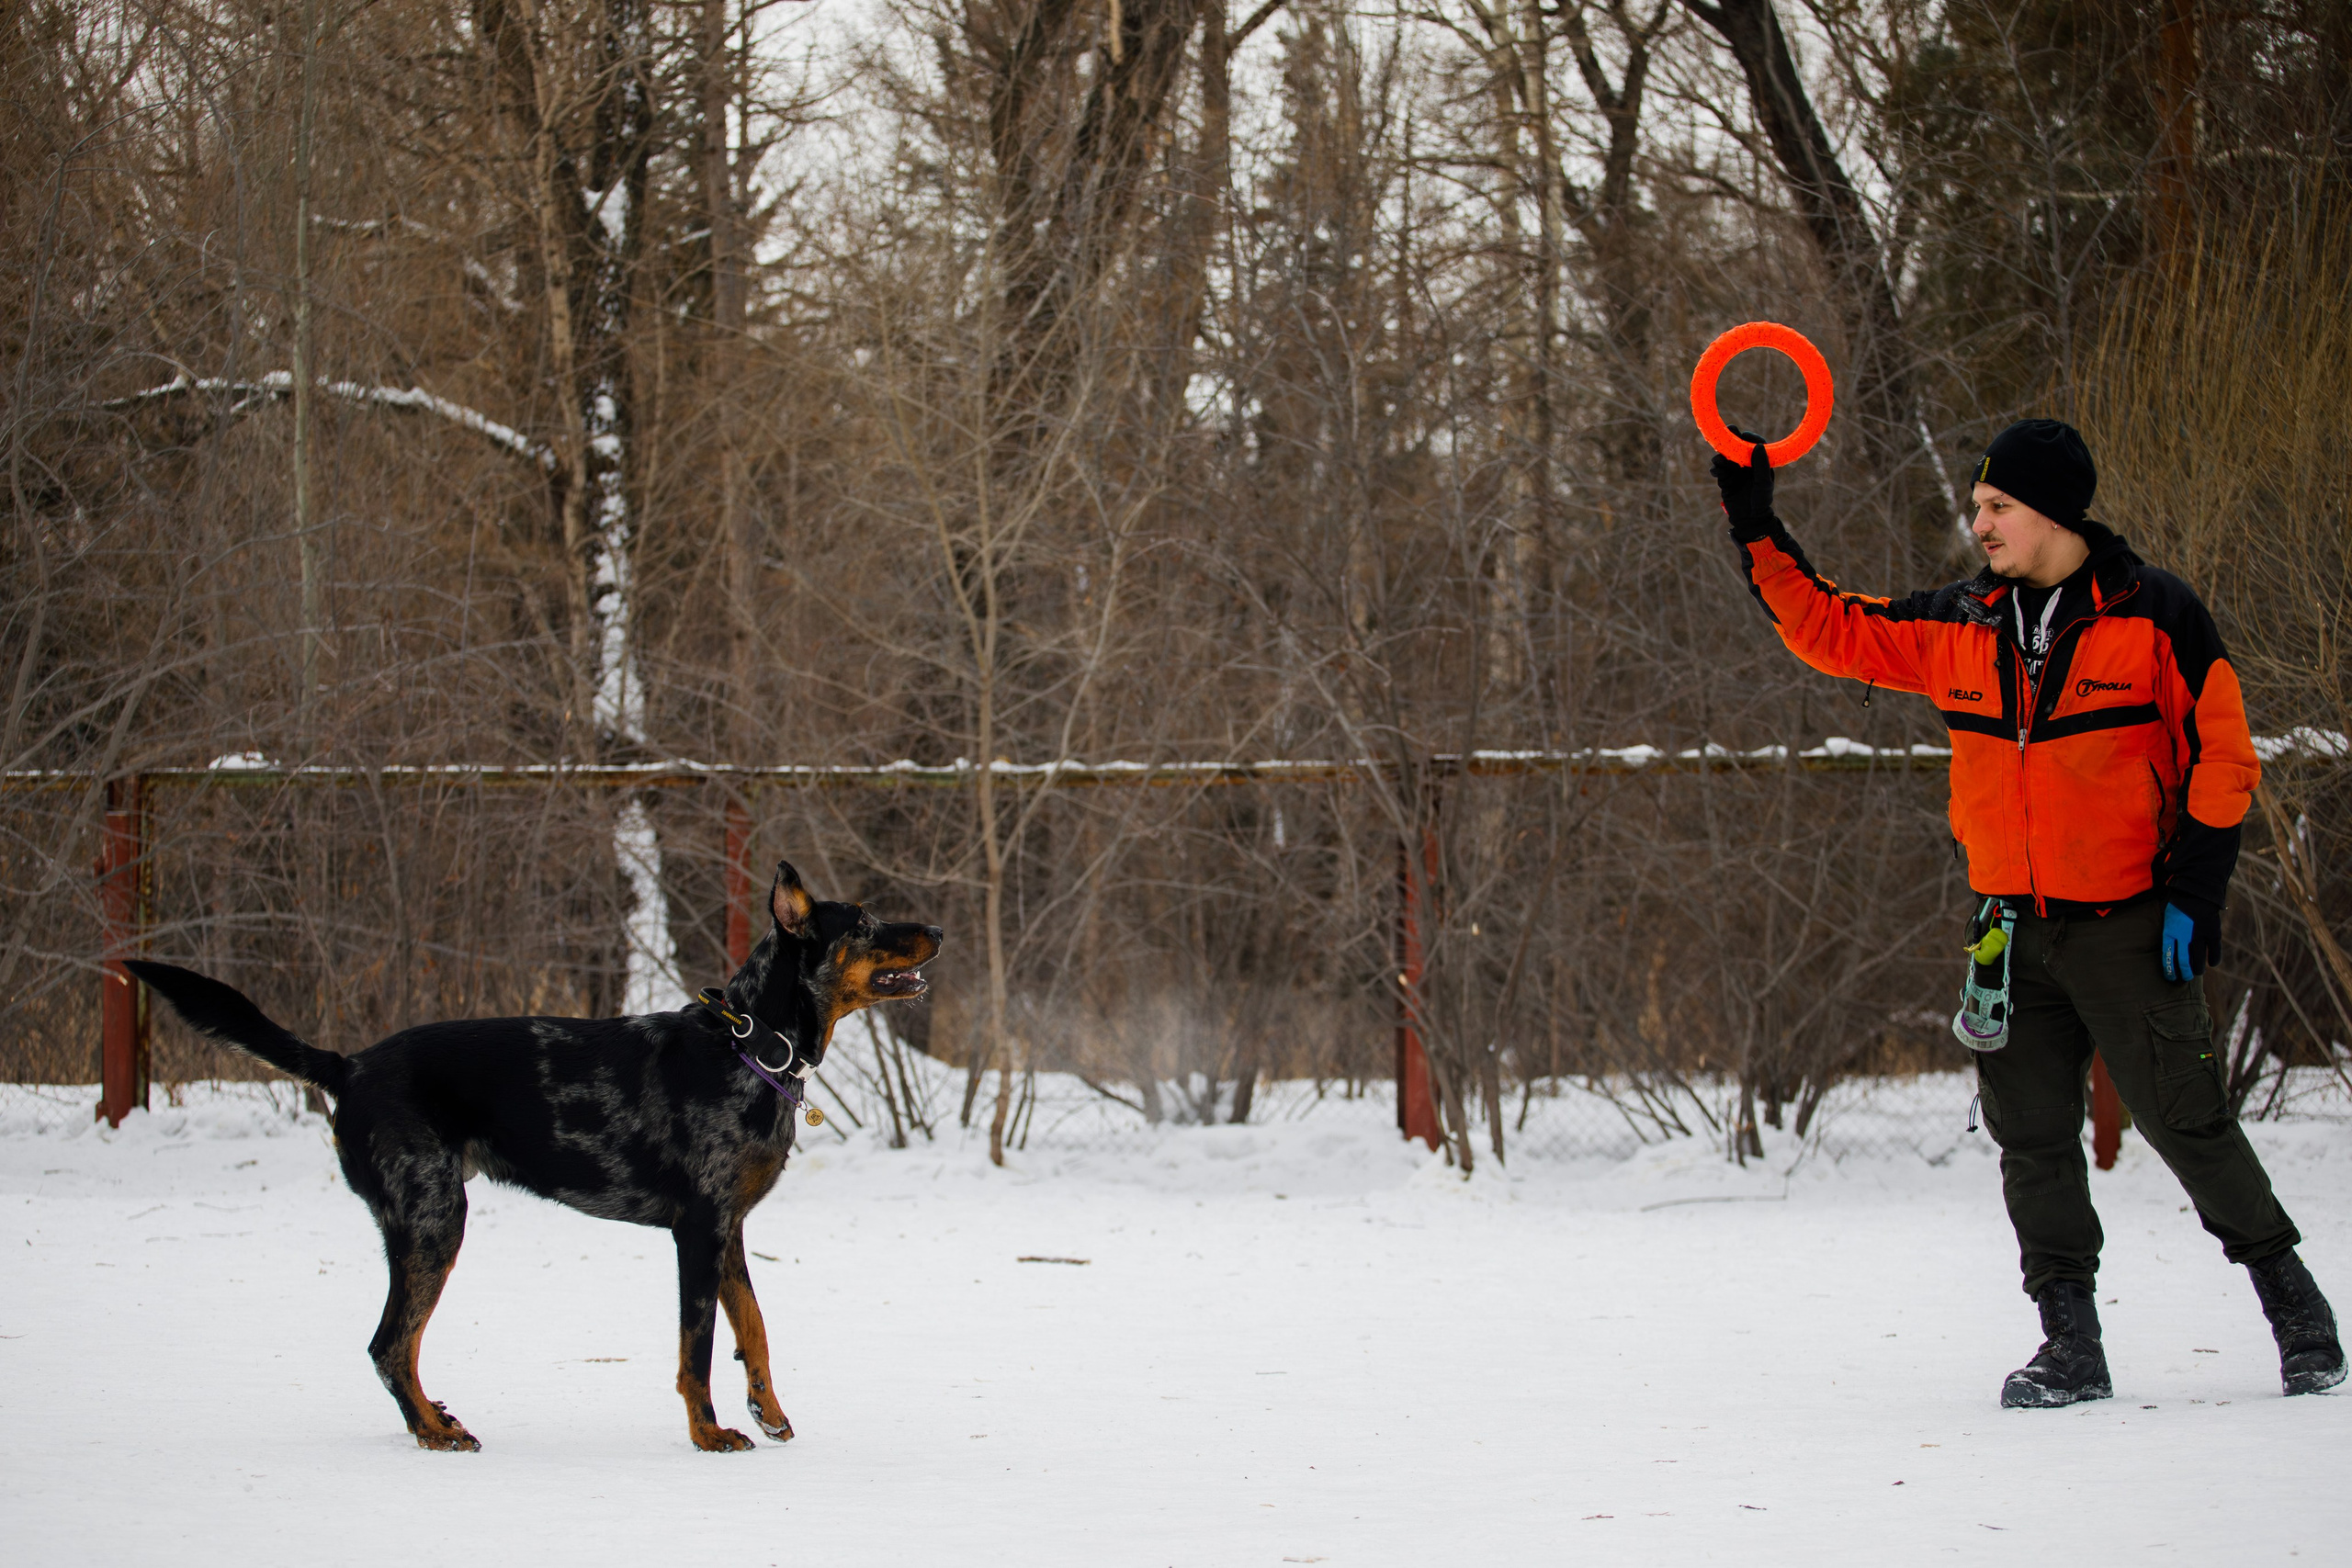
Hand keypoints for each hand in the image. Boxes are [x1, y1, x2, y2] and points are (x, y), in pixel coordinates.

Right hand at [1710, 427, 1775, 542]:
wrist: (1749, 520)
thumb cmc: (1761, 501)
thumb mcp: (1763, 483)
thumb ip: (1761, 465)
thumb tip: (1758, 446)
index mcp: (1759, 462)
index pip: (1754, 444)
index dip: (1748, 437)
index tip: (1742, 434)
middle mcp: (1747, 464)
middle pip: (1737, 447)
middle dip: (1730, 440)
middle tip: (1726, 432)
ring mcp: (1735, 471)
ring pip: (1725, 457)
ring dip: (1720, 457)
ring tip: (1718, 461)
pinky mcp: (1725, 480)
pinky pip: (1718, 470)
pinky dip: (1716, 469)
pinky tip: (1716, 472)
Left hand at [2161, 898, 2220, 981]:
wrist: (2196, 890)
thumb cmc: (2178, 903)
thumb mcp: (2166, 917)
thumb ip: (2169, 932)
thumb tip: (2170, 947)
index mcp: (2169, 932)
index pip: (2168, 957)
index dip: (2169, 970)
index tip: (2170, 977)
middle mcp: (2184, 937)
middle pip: (2184, 961)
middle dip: (2184, 973)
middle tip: (2185, 978)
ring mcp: (2199, 935)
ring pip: (2199, 958)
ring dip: (2198, 968)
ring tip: (2197, 973)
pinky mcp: (2213, 931)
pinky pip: (2214, 950)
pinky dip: (2214, 958)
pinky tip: (2212, 964)